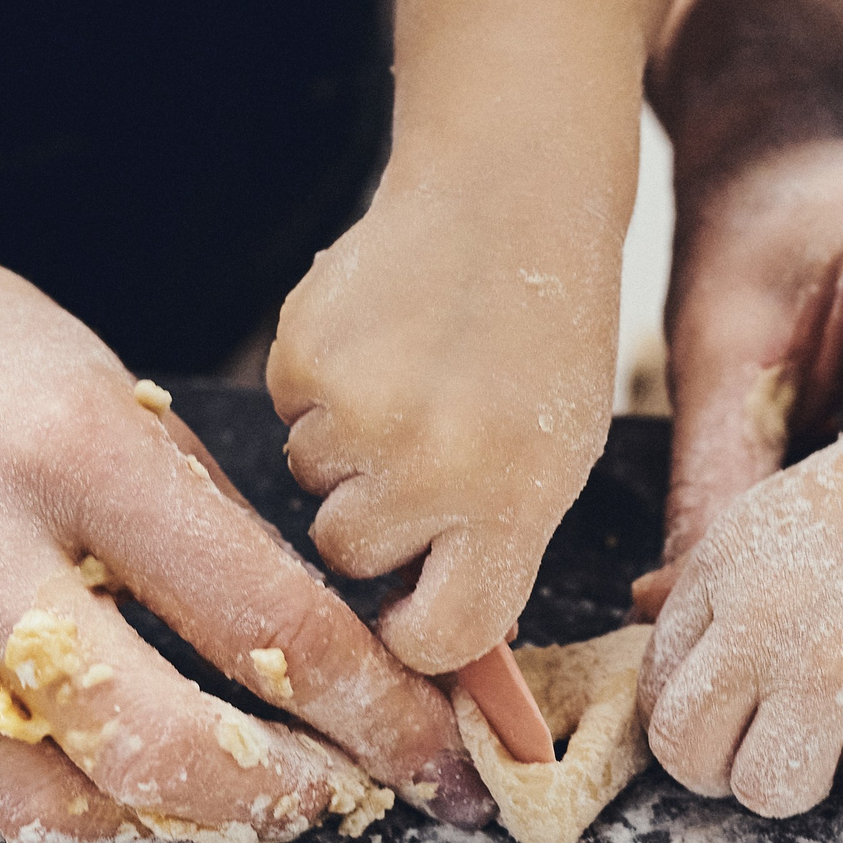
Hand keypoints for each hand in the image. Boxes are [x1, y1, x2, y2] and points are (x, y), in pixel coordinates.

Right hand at [0, 238, 491, 842]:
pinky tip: (127, 795)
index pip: (255, 617)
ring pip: (56, 802)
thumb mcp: (106, 390)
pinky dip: (68, 812)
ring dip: (172, 826)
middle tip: (335, 798)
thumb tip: (319, 651)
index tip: (427, 749)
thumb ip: (201, 524)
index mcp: (70, 449)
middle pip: (154, 741)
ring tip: (239, 808)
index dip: (365, 708)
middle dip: (274, 797)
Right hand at [268, 180, 625, 673]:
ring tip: (406, 378)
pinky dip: (319, 387)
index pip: (441, 635)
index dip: (416, 633)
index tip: (409, 612)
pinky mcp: (303, 355)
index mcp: (513, 502)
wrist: (509, 200)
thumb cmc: (542, 338)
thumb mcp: (555, 455)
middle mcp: (434, 467)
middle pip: (351, 555)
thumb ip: (495, 546)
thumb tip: (431, 643)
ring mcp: (360, 410)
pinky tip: (375, 341)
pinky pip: (286, 413)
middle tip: (423, 443)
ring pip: (310, 482)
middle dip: (373, 515)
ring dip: (345, 447)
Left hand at [639, 402, 842, 815]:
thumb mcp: (789, 508)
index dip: (691, 714)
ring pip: (768, 791)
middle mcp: (761, 625)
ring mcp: (830, 675)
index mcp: (725, 567)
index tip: (728, 716)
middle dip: (724, 768)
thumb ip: (711, 572)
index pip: (657, 684)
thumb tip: (634, 604)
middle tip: (774, 748)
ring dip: (811, 773)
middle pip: (687, 754)